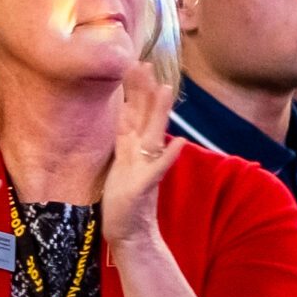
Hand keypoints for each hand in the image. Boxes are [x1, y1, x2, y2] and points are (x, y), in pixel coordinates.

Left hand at [103, 65, 185, 247]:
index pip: (131, 113)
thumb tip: (122, 119)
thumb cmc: (121, 201)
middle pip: (144, 116)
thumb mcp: (117, 165)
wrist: (130, 233)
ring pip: (153, 134)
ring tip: (166, 89)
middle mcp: (141, 154)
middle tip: (145, 62)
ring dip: (159, 112)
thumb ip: (123, 143)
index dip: (131, 90)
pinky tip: (179, 142)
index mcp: (131, 148)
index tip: (131, 62)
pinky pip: (157, 169)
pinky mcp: (143, 187)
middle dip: (144, 90)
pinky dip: (168, 156)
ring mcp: (145, 168)